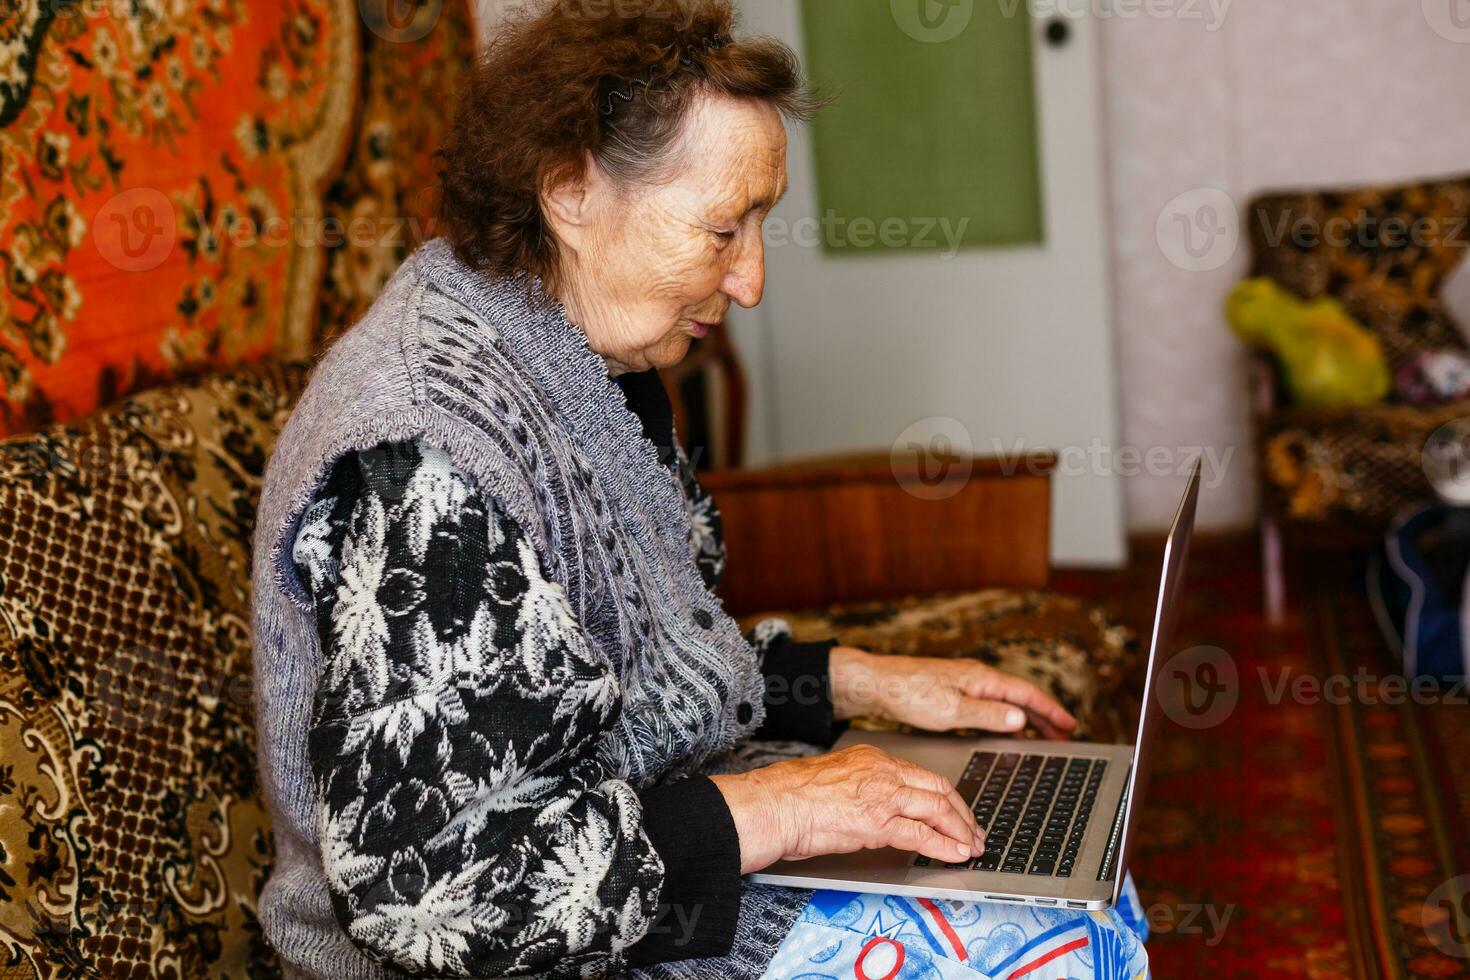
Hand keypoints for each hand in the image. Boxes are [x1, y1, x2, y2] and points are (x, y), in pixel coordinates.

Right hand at [709, 744, 984, 873]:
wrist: (772, 805)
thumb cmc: (790, 796)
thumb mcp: (836, 780)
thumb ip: (863, 788)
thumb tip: (879, 810)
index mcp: (872, 758)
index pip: (923, 775)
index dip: (947, 797)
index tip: (956, 812)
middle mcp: (882, 771)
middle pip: (939, 789)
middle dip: (962, 814)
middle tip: (974, 832)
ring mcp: (882, 795)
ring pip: (938, 809)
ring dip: (961, 831)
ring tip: (972, 847)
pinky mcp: (876, 822)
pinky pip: (922, 835)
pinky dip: (944, 846)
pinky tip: (955, 855)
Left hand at [828, 646, 1077, 738]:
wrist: (876, 684)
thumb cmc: (909, 695)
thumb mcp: (951, 710)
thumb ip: (988, 715)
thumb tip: (1020, 718)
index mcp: (981, 678)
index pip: (1026, 694)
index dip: (1050, 710)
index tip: (1069, 725)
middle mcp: (976, 676)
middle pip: (1020, 696)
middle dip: (1044, 714)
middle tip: (1065, 732)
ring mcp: (964, 683)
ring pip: (1005, 699)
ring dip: (1027, 716)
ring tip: (1044, 733)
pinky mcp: (952, 691)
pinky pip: (990, 703)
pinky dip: (1005, 716)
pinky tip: (1005, 728)